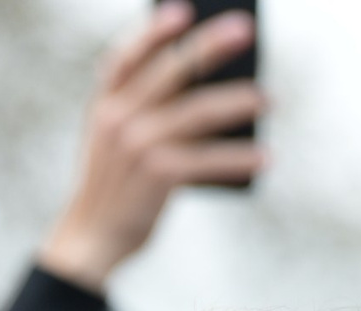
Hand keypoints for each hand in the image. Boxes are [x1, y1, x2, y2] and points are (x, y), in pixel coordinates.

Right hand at [35, 2, 263, 290]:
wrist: (92, 238)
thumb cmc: (116, 186)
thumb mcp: (116, 143)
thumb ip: (146, 115)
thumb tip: (215, 94)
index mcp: (104, 104)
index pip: (127, 56)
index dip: (154, 32)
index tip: (184, 12)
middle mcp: (118, 117)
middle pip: (171, 71)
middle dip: (211, 46)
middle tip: (246, 31)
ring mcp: (137, 144)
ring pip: (198, 111)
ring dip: (239, 102)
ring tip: (268, 99)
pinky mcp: (157, 174)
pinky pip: (209, 158)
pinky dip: (240, 157)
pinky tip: (264, 155)